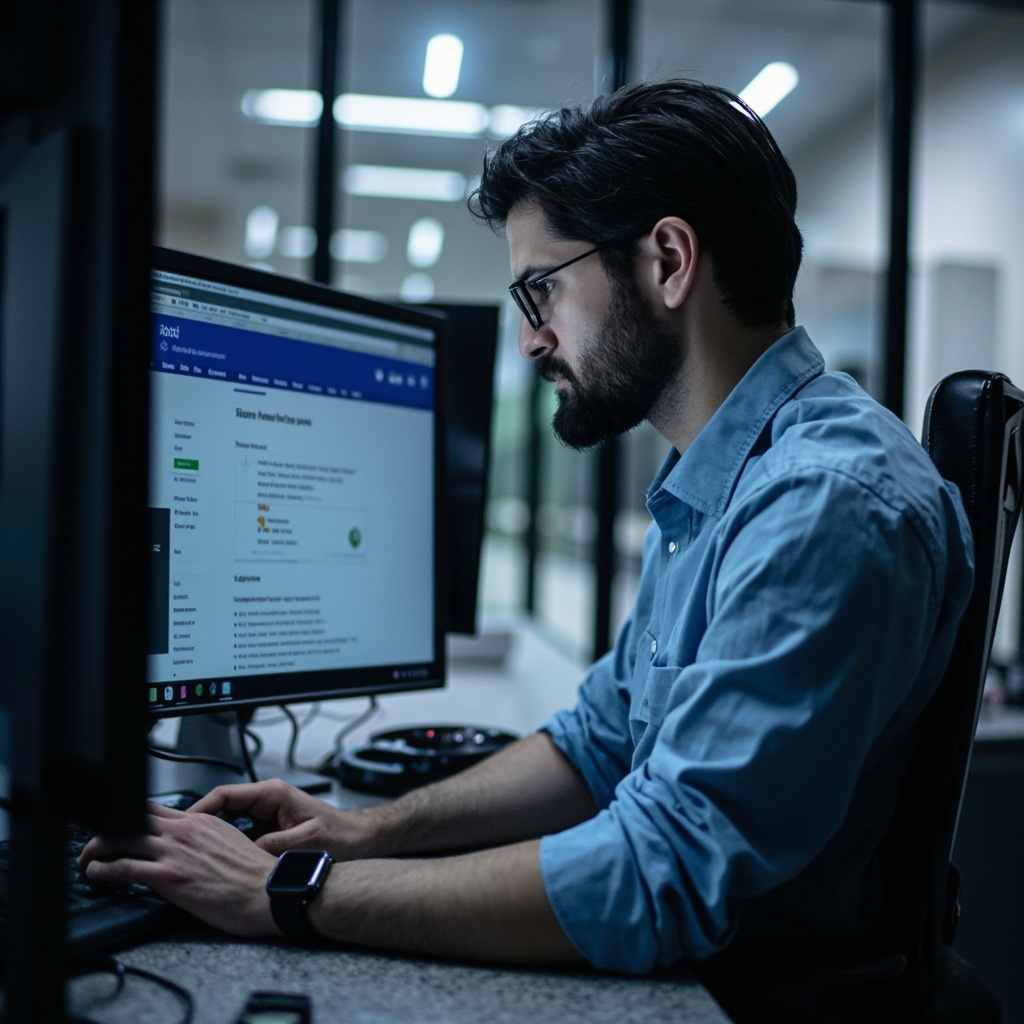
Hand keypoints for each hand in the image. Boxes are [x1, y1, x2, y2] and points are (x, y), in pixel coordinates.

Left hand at [77, 803, 278, 935]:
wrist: (267, 891)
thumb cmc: (254, 875)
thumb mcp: (230, 842)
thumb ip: (204, 838)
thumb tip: (189, 847)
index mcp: (201, 820)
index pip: (155, 809)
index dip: (131, 816)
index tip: (120, 827)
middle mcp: (185, 830)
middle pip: (133, 816)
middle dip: (108, 828)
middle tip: (97, 843)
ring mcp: (176, 851)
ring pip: (121, 837)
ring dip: (96, 848)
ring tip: (87, 860)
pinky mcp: (169, 876)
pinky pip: (124, 867)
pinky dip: (103, 869)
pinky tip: (96, 874)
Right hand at [187, 778, 370, 858]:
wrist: (362, 839)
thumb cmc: (341, 835)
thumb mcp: (306, 840)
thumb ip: (273, 846)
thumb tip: (243, 857)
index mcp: (272, 794)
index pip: (225, 795)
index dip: (200, 810)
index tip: (183, 826)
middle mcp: (267, 801)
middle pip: (222, 810)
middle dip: (203, 828)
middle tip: (183, 848)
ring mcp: (267, 817)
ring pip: (230, 827)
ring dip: (217, 842)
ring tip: (199, 860)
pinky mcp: (271, 832)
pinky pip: (243, 839)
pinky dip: (232, 851)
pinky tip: (223, 867)